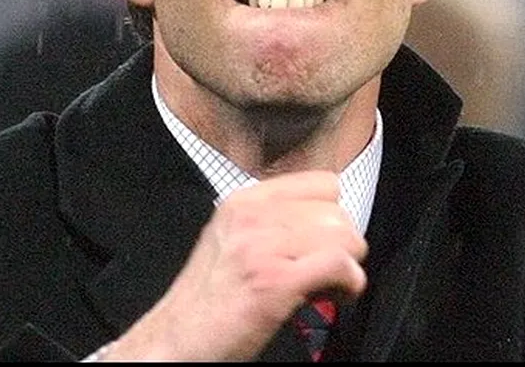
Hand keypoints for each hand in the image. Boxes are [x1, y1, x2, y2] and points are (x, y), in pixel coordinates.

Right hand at [96, 170, 367, 360]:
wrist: (175, 341)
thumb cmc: (207, 302)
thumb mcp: (234, 241)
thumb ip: (273, 223)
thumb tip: (327, 223)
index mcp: (244, 201)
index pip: (322, 183)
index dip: (332, 216)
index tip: (323, 243)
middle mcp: (252, 216)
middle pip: (338, 211)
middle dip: (342, 245)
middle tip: (324, 273)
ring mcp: (262, 245)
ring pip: (344, 235)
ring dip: (347, 266)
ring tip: (327, 287)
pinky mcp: (274, 281)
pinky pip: (340, 264)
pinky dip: (349, 284)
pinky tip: (335, 297)